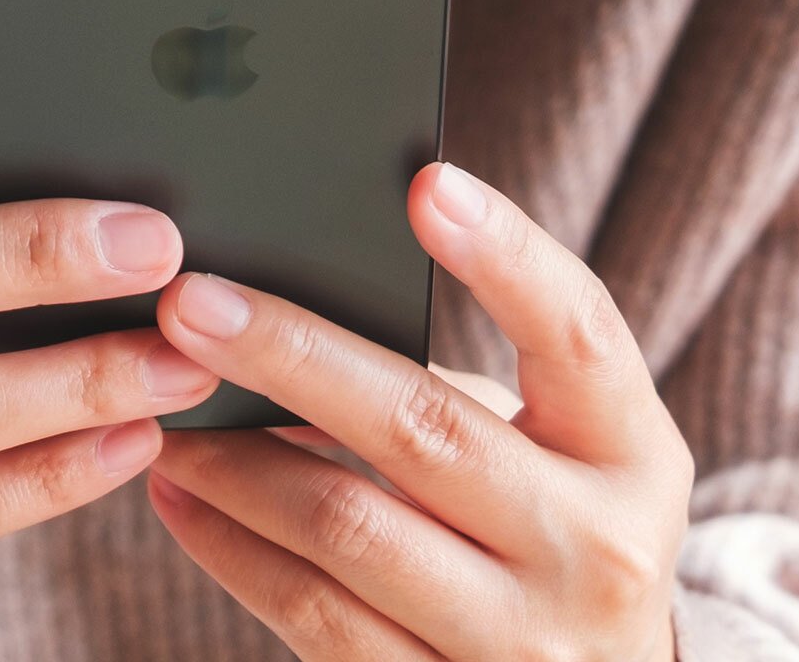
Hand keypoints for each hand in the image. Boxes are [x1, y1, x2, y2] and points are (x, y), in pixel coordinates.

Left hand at [146, 163, 690, 661]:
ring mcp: (520, 638)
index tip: (424, 183)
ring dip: (233, 460)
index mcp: (633, 455)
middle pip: (424, 429)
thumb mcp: (558, 455)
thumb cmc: (550, 532)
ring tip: (165, 403)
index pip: (579, 332)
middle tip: (190, 302)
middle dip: (293, 355)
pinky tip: (180, 495)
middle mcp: (594, 548)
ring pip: (347, 525)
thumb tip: (284, 314)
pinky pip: (312, 615)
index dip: (506, 254)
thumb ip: (458, 390)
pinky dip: (230, 545)